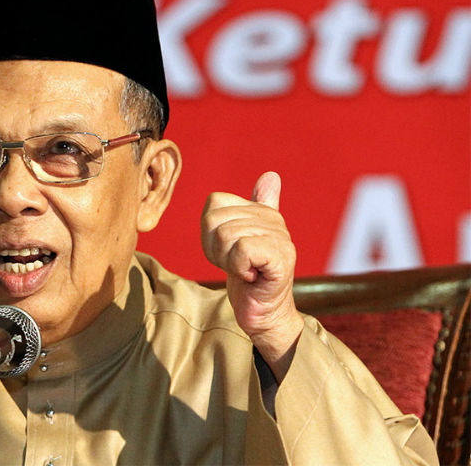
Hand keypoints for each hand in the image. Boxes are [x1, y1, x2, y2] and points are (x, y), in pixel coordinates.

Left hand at [201, 171, 302, 380]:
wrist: (264, 313)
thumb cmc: (249, 278)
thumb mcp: (240, 240)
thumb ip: (250, 211)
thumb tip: (271, 176)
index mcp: (263, 211)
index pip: (214, 203)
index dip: (209, 231)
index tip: (226, 250)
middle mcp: (274, 219)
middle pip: (215, 221)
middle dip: (216, 250)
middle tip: (236, 265)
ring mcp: (279, 237)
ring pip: (226, 236)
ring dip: (227, 261)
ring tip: (245, 271)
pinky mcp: (280, 257)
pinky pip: (242, 250)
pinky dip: (238, 268)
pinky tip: (251, 276)